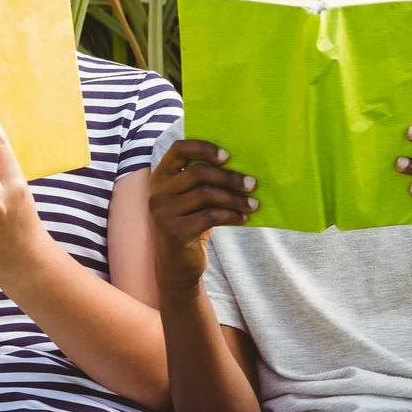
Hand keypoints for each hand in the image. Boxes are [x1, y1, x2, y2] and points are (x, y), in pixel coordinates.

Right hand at [147, 139, 257, 291]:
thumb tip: (244, 167)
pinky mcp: (175, 231)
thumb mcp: (192, 200)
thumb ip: (205, 182)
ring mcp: (163, 212)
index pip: (179, 149)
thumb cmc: (191, 224)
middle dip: (230, 177)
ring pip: (206, 194)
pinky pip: (210, 216)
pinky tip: (243, 218)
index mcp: (161, 176)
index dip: (204, 147)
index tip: (228, 156)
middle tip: (253, 184)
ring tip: (253, 204)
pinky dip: (231, 215)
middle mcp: (157, 191)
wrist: (177, 264)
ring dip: (235, 198)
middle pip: (198, 173)